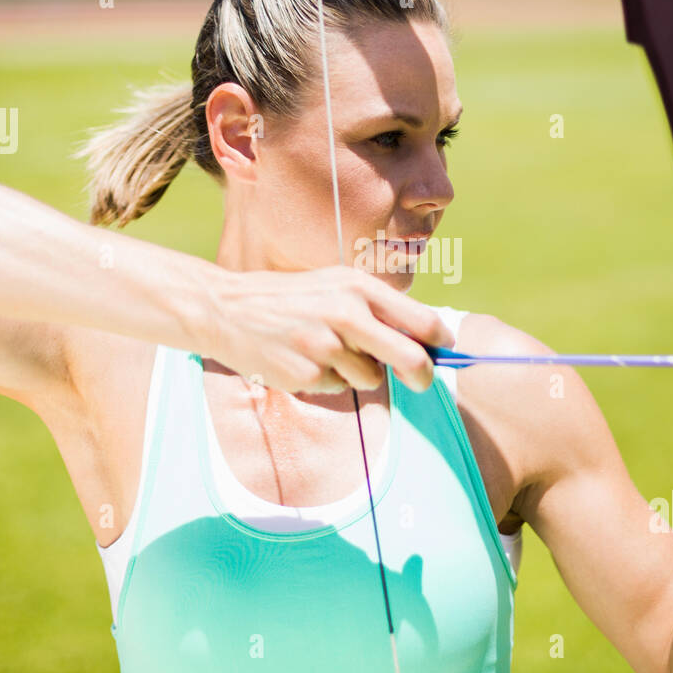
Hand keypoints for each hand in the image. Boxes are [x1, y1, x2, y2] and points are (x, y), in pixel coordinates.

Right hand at [203, 265, 454, 394]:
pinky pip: (338, 387)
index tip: (443, 350)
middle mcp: (347, 314)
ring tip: (327, 351)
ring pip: (371, 377)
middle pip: (412, 359)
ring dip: (358, 372)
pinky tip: (304, 359)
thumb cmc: (291, 298)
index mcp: (359, 288)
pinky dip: (328, 379)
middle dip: (423, 375)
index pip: (422, 320)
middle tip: (421, 382)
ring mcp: (326, 346)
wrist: (229, 309)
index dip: (440, 341)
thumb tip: (423, 338)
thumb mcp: (335, 285)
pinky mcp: (308, 374)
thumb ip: (376, 307)